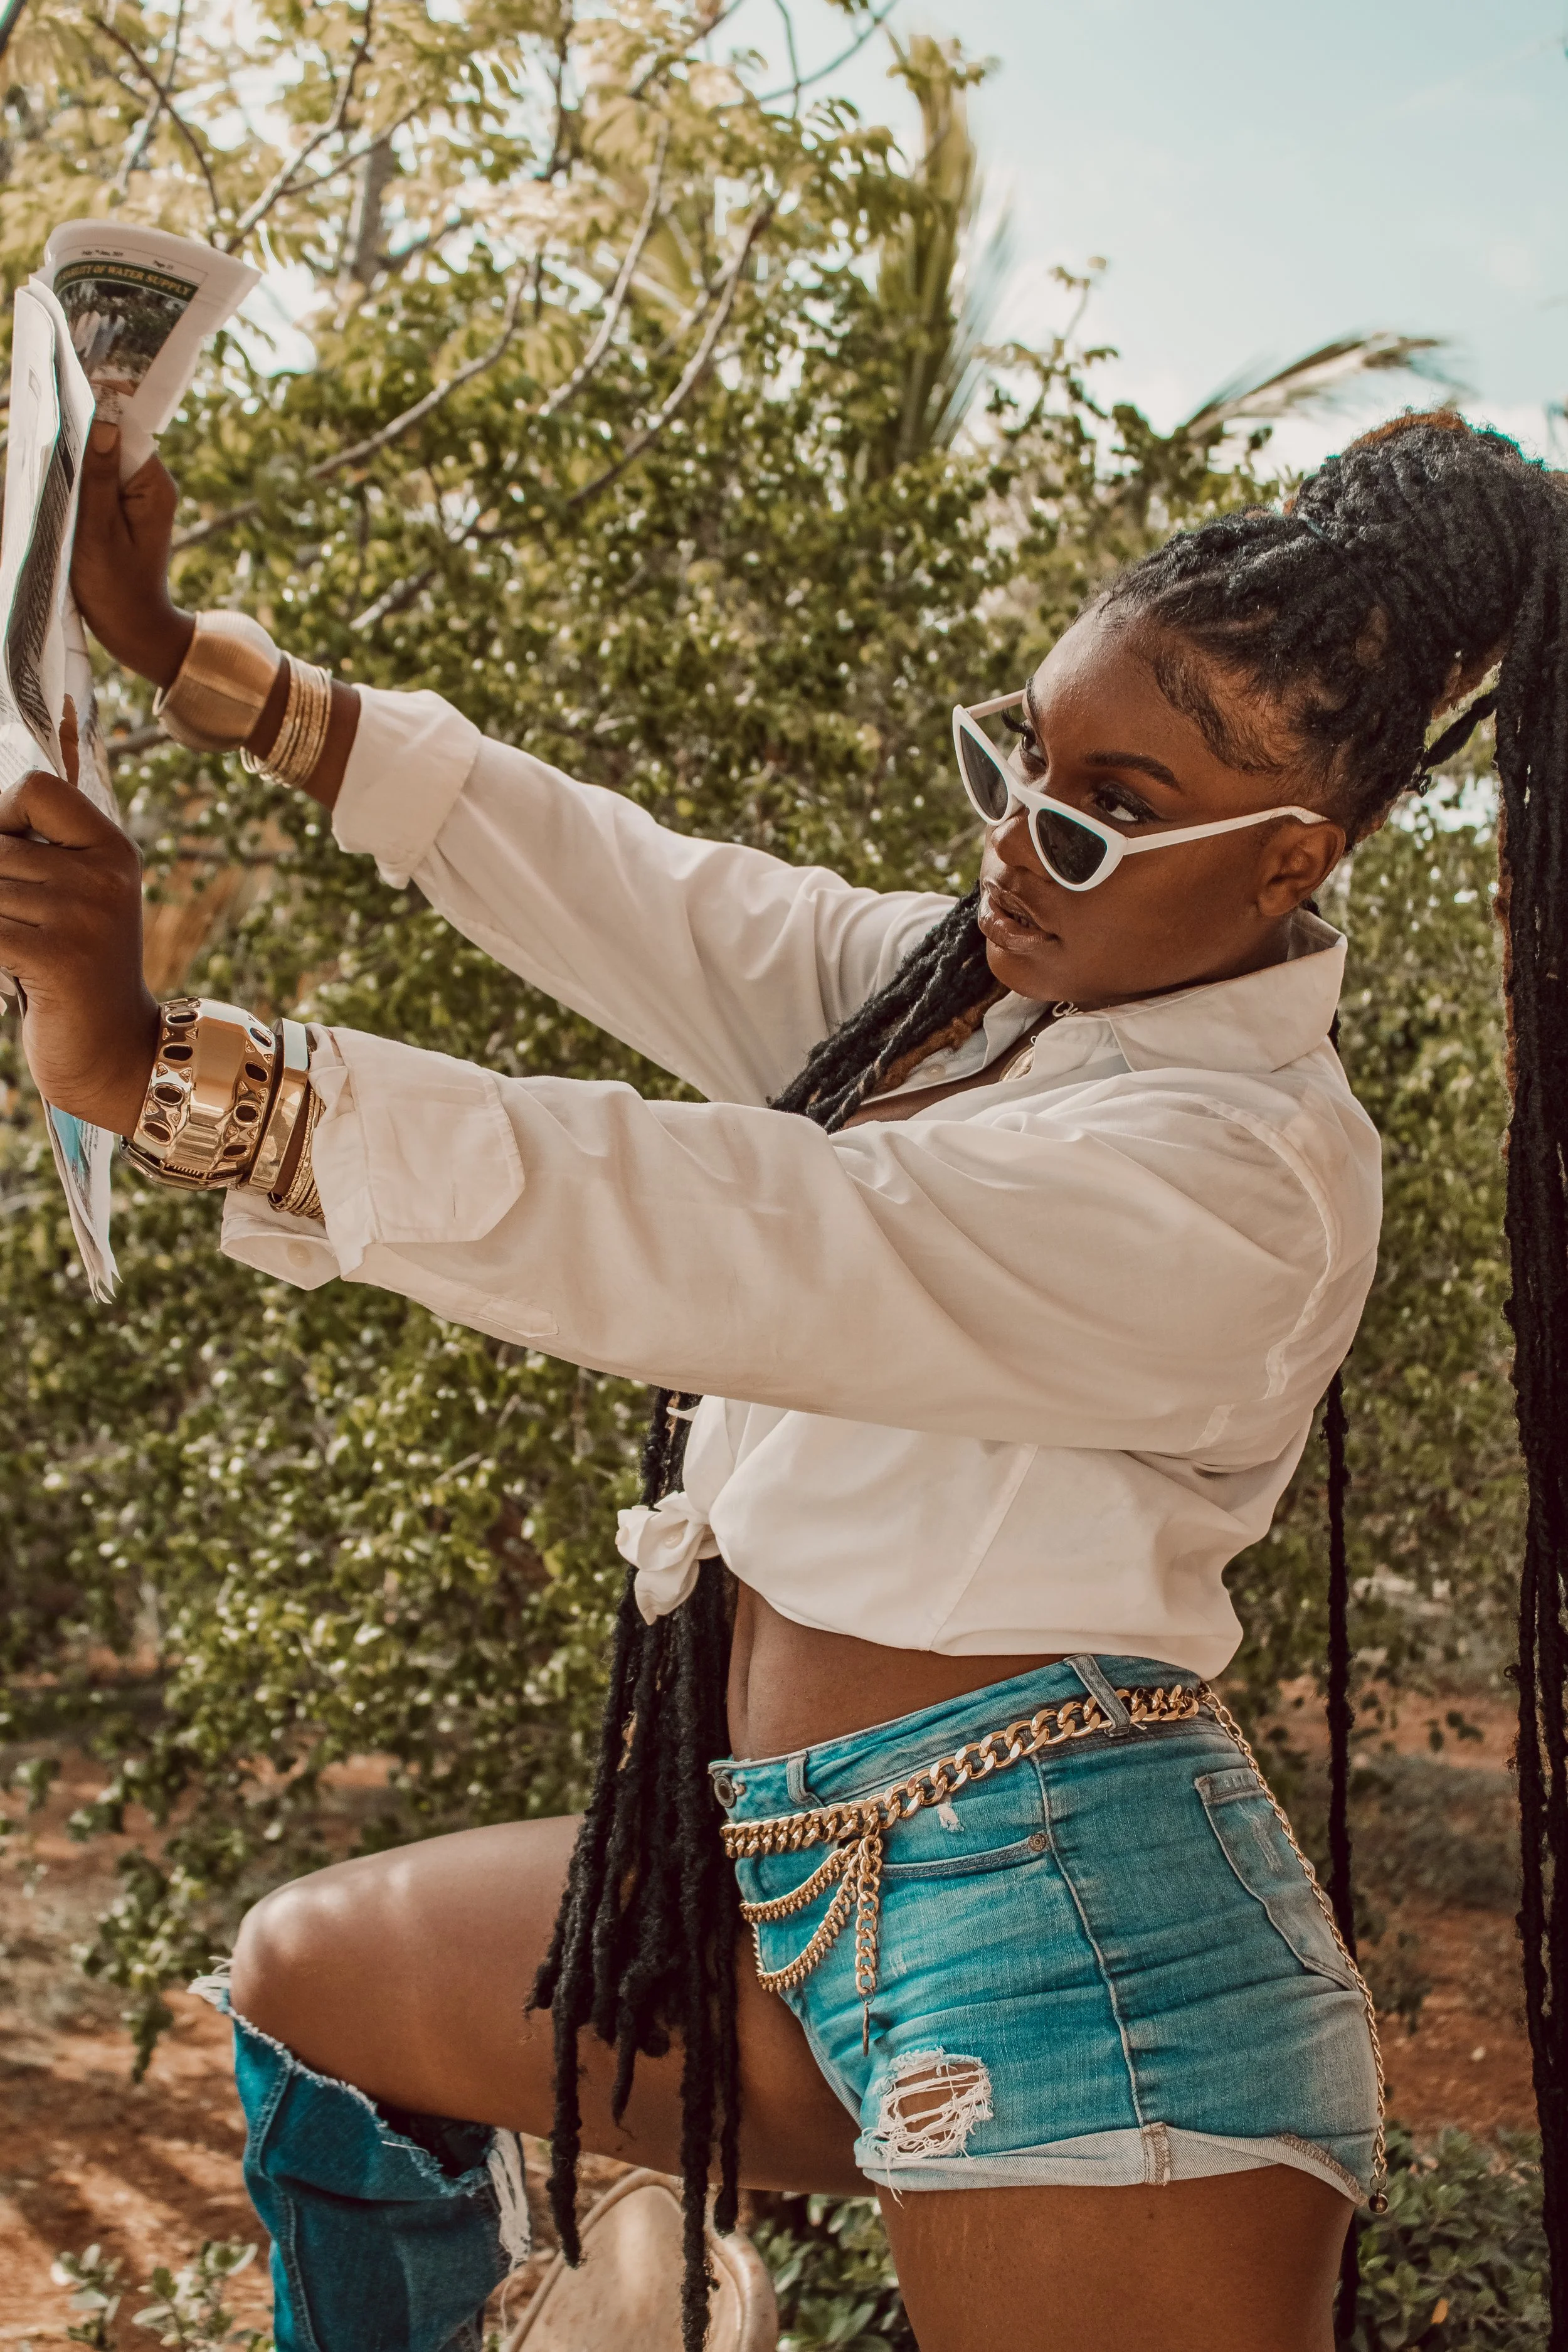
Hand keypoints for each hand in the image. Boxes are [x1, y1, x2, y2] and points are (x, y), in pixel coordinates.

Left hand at [0, 705, 158, 1133]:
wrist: (115, 1055)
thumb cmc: (77, 975)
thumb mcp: (73, 902)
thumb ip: (33, 857)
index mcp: (114, 852)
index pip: (36, 788)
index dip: (0, 816)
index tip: (6, 862)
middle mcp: (105, 877)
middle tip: (20, 931)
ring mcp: (85, 917)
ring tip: (20, 957)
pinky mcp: (57, 958)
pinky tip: (8, 975)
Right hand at [70, 421, 193, 689]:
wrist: (134, 631)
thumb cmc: (115, 589)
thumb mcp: (99, 532)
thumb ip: (98, 477)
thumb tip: (103, 423)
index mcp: (153, 485)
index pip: (126, 428)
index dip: (96, 410)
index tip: (64, 395)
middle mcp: (150, 484)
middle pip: (112, 440)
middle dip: (79, 436)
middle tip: (43, 430)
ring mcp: (137, 496)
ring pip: (101, 460)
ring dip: (75, 461)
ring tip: (46, 462)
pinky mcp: (122, 509)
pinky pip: (97, 482)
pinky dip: (77, 484)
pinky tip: (57, 490)